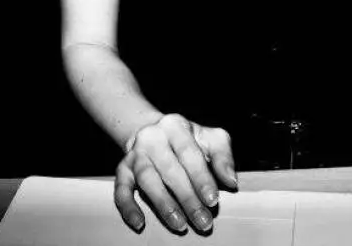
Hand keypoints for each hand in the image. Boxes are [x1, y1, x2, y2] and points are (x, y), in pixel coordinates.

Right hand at [114, 113, 236, 233]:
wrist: (153, 131)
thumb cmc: (187, 139)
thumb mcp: (210, 138)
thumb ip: (223, 156)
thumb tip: (230, 181)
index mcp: (175, 126)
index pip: (189, 153)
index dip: (201, 178)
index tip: (212, 200)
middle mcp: (152, 138)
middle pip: (170, 170)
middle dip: (187, 198)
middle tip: (202, 221)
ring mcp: (135, 154)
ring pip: (147, 180)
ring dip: (163, 205)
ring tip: (180, 224)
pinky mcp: (122, 169)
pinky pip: (120, 189)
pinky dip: (128, 207)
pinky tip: (139, 222)